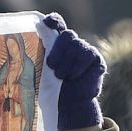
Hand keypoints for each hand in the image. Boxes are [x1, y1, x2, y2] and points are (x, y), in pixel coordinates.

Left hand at [44, 12, 105, 130]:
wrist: (67, 108)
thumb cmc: (51, 91)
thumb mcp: (41, 71)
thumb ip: (40, 52)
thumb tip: (34, 28)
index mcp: (57, 47)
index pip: (57, 26)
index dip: (53, 21)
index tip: (46, 22)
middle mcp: (72, 46)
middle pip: (67, 35)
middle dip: (58, 50)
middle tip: (51, 66)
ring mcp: (86, 52)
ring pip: (77, 45)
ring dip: (67, 62)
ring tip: (61, 77)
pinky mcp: (96, 61)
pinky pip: (88, 55)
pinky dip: (78, 66)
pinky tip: (73, 77)